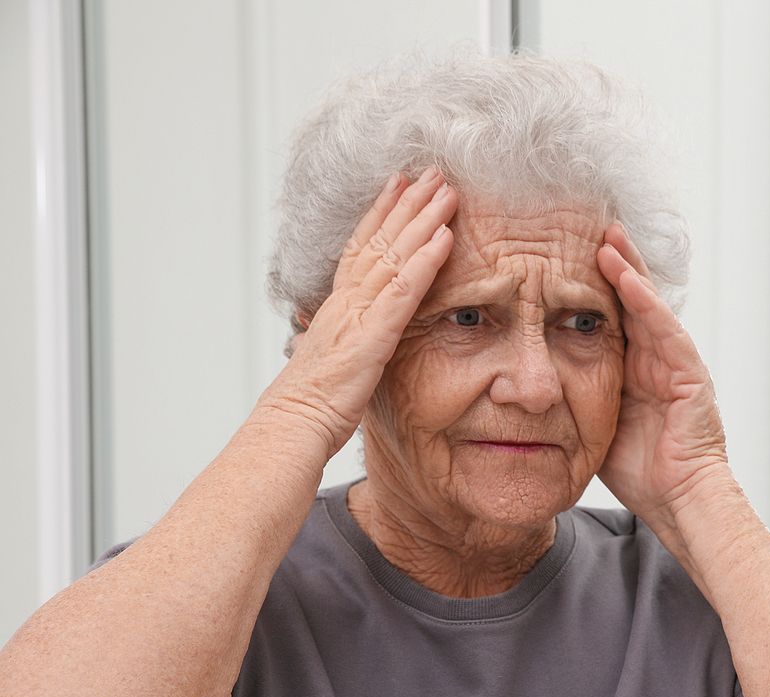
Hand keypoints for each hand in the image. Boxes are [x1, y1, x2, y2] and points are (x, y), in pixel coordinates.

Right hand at [256, 169, 457, 461]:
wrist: (295, 424)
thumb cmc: (313, 401)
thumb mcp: (332, 359)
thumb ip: (342, 336)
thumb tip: (333, 327)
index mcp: (339, 305)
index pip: (361, 247)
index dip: (380, 213)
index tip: (398, 184)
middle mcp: (347, 299)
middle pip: (380, 238)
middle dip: (407, 202)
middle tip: (431, 171)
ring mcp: (360, 313)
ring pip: (394, 253)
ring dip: (422, 219)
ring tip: (446, 190)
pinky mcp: (373, 333)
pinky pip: (404, 289)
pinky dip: (425, 260)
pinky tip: (445, 237)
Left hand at [594, 224, 734, 544]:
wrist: (680, 500)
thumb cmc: (643, 472)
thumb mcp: (593, 425)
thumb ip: (573, 397)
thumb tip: (527, 388)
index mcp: (633, 368)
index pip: (609, 314)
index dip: (590, 283)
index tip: (563, 252)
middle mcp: (655, 358)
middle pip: (629, 298)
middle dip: (610, 262)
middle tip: (586, 225)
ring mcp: (675, 362)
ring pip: (647, 304)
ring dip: (626, 268)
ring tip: (606, 236)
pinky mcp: (689, 373)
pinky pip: (664, 329)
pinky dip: (644, 300)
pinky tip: (625, 275)